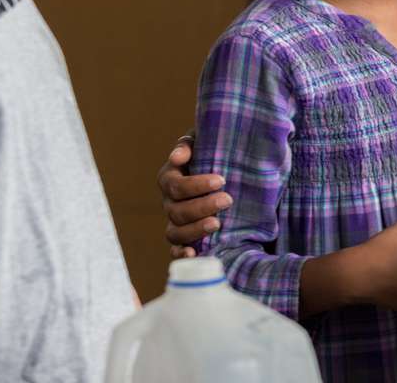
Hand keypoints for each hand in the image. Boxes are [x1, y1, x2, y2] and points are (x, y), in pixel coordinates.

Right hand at [158, 135, 232, 257]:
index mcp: (170, 178)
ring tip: (217, 223)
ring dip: (195, 230)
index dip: (196, 185)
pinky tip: (194, 254)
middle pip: (176, 210)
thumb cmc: (213, 154)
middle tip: (227, 200)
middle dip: (202, 206)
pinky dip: (181, 254)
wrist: (226, 174)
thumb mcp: (203, 142)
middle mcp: (169, 202)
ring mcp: (175, 222)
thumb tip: (179, 156)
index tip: (221, 180)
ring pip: (175, 232)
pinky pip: (175, 250)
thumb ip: (189, 144)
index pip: (175, 185)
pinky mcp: (183, 238)